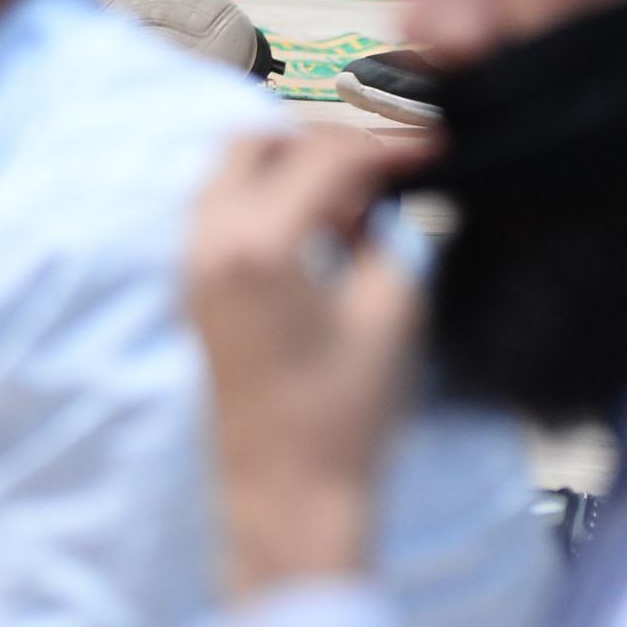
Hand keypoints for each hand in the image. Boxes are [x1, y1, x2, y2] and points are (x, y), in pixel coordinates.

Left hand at [185, 123, 434, 596]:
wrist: (287, 489)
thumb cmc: (345, 412)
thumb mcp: (391, 316)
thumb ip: (399, 238)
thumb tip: (406, 192)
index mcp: (257, 245)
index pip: (323, 154)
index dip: (388, 140)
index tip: (435, 142)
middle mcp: (208, 242)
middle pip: (256, 141)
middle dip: (325, 137)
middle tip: (389, 160)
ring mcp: (191, 263)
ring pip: (231, 171)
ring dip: (292, 165)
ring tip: (360, 201)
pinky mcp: (194, 286)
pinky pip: (222, 209)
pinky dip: (268, 196)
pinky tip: (326, 229)